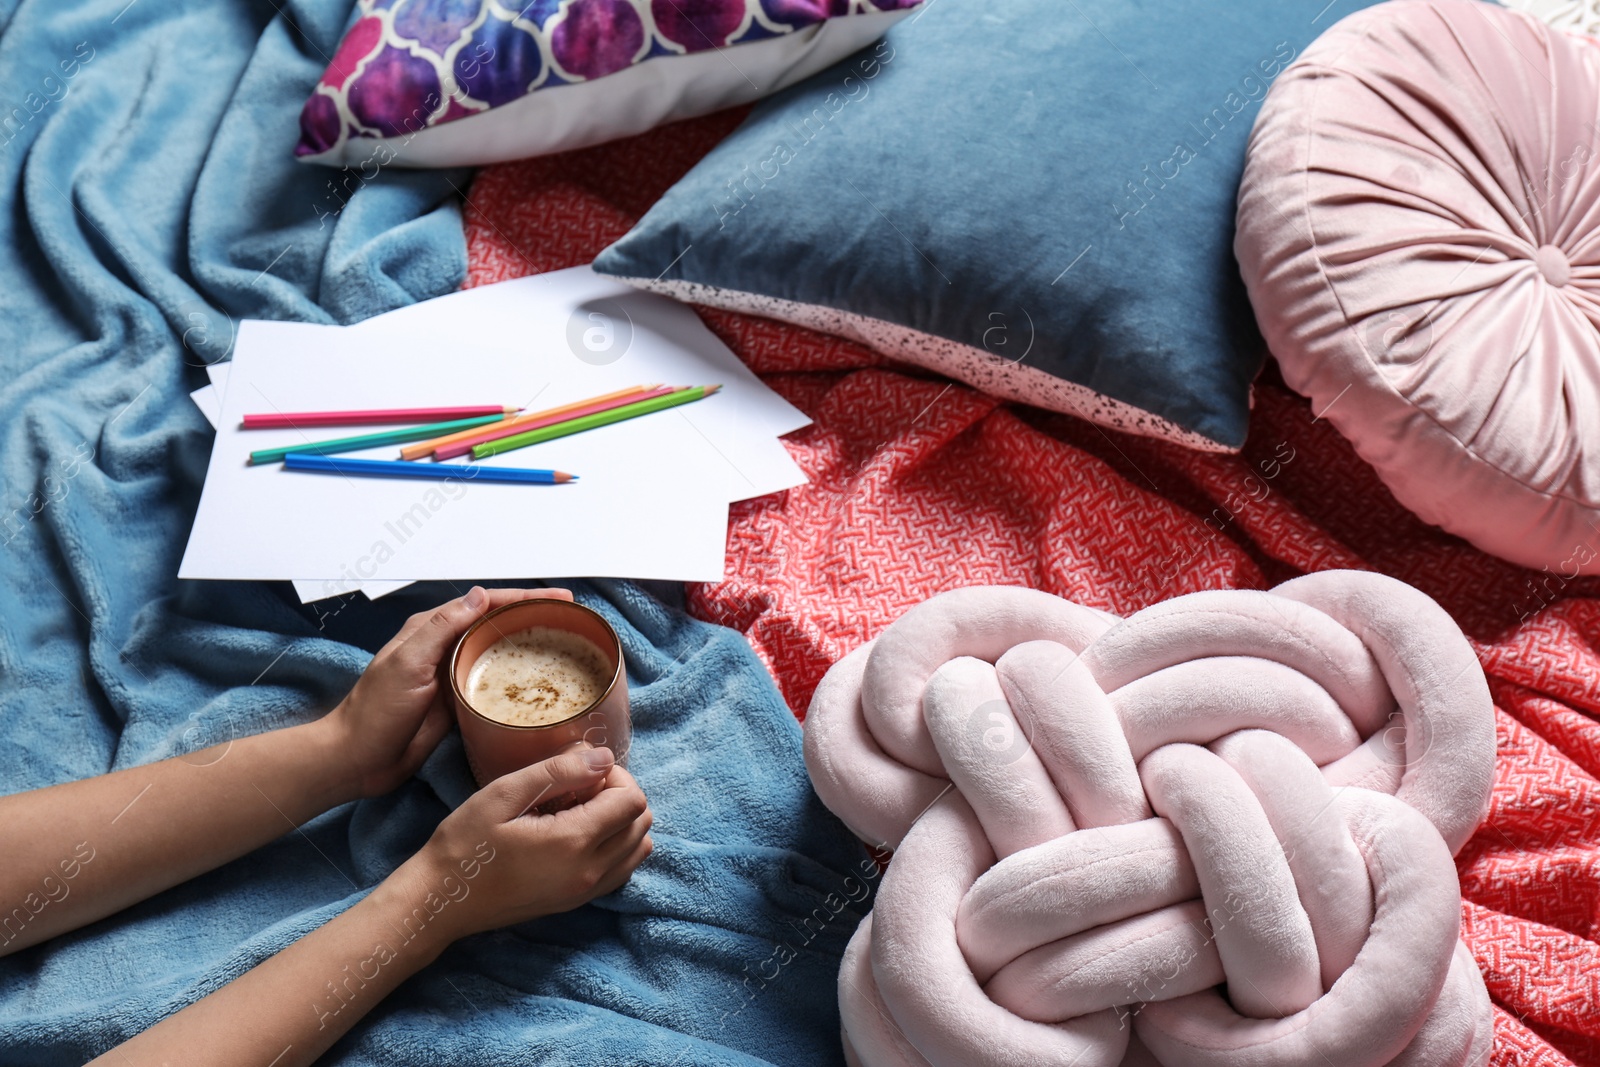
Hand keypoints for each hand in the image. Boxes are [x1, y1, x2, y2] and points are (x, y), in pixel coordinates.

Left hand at [320, 585, 574, 798]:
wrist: (357, 759)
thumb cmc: (375, 712)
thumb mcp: (407, 663)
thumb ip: (442, 628)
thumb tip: (480, 595)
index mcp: (431, 630)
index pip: (486, 603)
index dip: (524, 598)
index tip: (559, 600)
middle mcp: (445, 647)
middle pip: (498, 623)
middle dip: (535, 616)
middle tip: (572, 619)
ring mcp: (453, 675)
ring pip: (499, 651)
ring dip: (530, 644)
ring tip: (566, 644)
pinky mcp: (459, 703)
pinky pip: (494, 683)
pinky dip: (519, 677)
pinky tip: (540, 683)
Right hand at [400, 746, 653, 940]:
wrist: (440, 901)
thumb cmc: (464, 843)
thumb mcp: (505, 794)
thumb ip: (559, 771)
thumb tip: (604, 757)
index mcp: (574, 843)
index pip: (632, 800)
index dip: (615, 776)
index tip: (581, 772)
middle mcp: (590, 872)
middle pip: (641, 824)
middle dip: (620, 796)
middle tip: (579, 787)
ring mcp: (585, 893)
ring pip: (637, 849)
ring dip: (621, 822)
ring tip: (580, 809)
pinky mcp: (576, 903)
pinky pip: (621, 871)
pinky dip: (616, 848)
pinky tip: (580, 834)